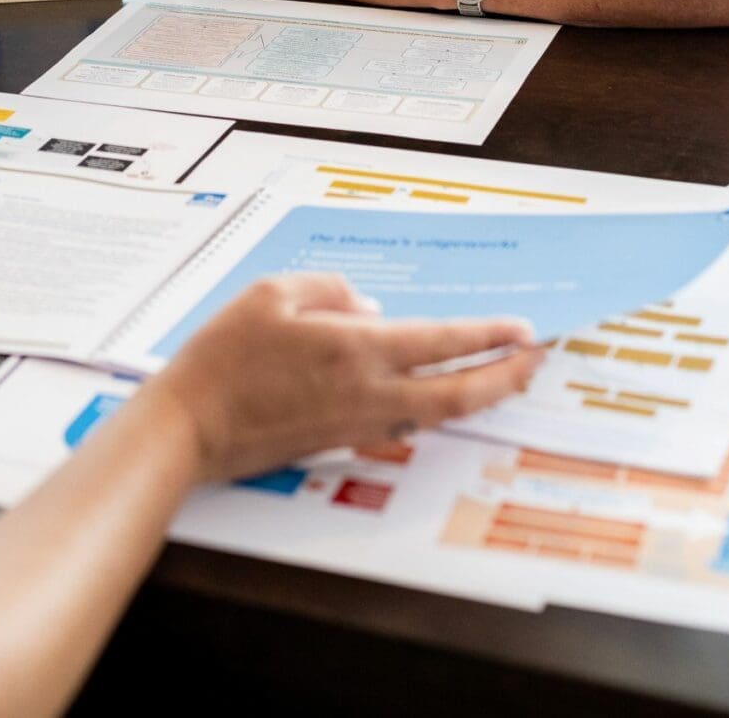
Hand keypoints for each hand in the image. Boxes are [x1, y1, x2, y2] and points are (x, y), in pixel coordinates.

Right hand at [142, 274, 541, 485]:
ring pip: (439, 413)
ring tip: (506, 379)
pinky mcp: (341, 439)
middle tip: (538, 362)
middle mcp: (368, 392)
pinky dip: (438, 408)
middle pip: (460, 393)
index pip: (442, 341)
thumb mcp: (271, 294)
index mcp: (355, 349)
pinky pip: (406, 421)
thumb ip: (330, 290)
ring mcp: (358, 423)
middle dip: (507, 377)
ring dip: (479, 396)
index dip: (489, 336)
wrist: (190, 428)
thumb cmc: (222, 359)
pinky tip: (442, 396)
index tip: (524, 329)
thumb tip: (370, 308)